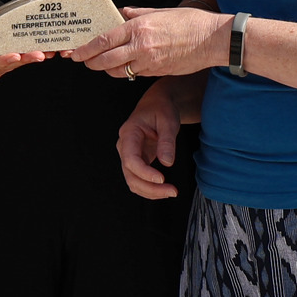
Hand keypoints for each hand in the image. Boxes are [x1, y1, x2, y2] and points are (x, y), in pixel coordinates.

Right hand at [0, 6, 51, 86]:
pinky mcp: (6, 61)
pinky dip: (31, 52)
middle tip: (39, 54)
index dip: (1, 62)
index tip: (14, 55)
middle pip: (7, 66)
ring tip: (48, 50)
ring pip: (16, 63)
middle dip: (24, 59)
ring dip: (32, 56)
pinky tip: (46, 47)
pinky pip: (19, 57)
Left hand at [74, 6, 226, 78]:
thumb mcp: (161, 11)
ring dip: (108, 69)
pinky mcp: (157, 72)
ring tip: (104, 63)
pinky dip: (127, 71)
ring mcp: (149, 62)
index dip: (86, 49)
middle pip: (105, 60)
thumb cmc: (191, 22)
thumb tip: (123, 12)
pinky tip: (127, 65)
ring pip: (118, 71)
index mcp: (139, 27)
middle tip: (84, 61)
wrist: (213, 40)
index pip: (104, 40)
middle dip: (91, 63)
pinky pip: (134, 75)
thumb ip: (139, 13)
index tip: (76, 52)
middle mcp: (141, 46)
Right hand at [115, 83, 185, 199]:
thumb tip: (167, 163)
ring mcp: (128, 155)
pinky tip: (164, 190)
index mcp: (129, 133)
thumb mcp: (168, 121)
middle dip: (150, 187)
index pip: (131, 159)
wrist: (157, 105)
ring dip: (150, 191)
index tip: (162, 179)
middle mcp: (124, 146)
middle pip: (130, 175)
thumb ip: (167, 141)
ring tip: (171, 192)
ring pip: (133, 181)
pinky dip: (150, 188)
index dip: (144, 172)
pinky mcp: (136, 162)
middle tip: (172, 191)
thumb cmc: (161, 109)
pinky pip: (139, 180)